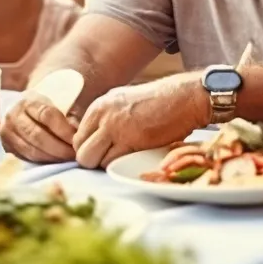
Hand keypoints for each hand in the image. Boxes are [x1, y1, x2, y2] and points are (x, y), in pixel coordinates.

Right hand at [0, 90, 78, 163]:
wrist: (22, 111)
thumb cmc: (46, 107)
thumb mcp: (57, 104)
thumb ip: (69, 116)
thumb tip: (78, 134)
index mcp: (28, 100)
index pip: (47, 115)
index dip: (64, 130)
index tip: (77, 140)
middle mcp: (13, 115)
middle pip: (37, 135)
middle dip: (59, 148)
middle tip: (75, 155)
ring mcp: (7, 132)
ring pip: (32, 150)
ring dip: (53, 158)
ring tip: (68, 160)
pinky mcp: (6, 147)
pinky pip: (27, 158)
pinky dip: (44, 161)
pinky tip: (56, 162)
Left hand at [72, 73, 208, 168]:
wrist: (184, 97)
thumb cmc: (159, 103)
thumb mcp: (124, 102)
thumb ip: (107, 118)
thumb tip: (96, 142)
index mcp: (99, 105)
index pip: (78, 137)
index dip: (89, 149)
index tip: (104, 153)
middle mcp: (102, 114)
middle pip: (80, 151)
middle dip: (93, 160)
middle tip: (112, 160)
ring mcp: (114, 126)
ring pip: (91, 160)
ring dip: (106, 164)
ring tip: (124, 158)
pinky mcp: (129, 139)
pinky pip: (111, 162)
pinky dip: (120, 166)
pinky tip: (134, 157)